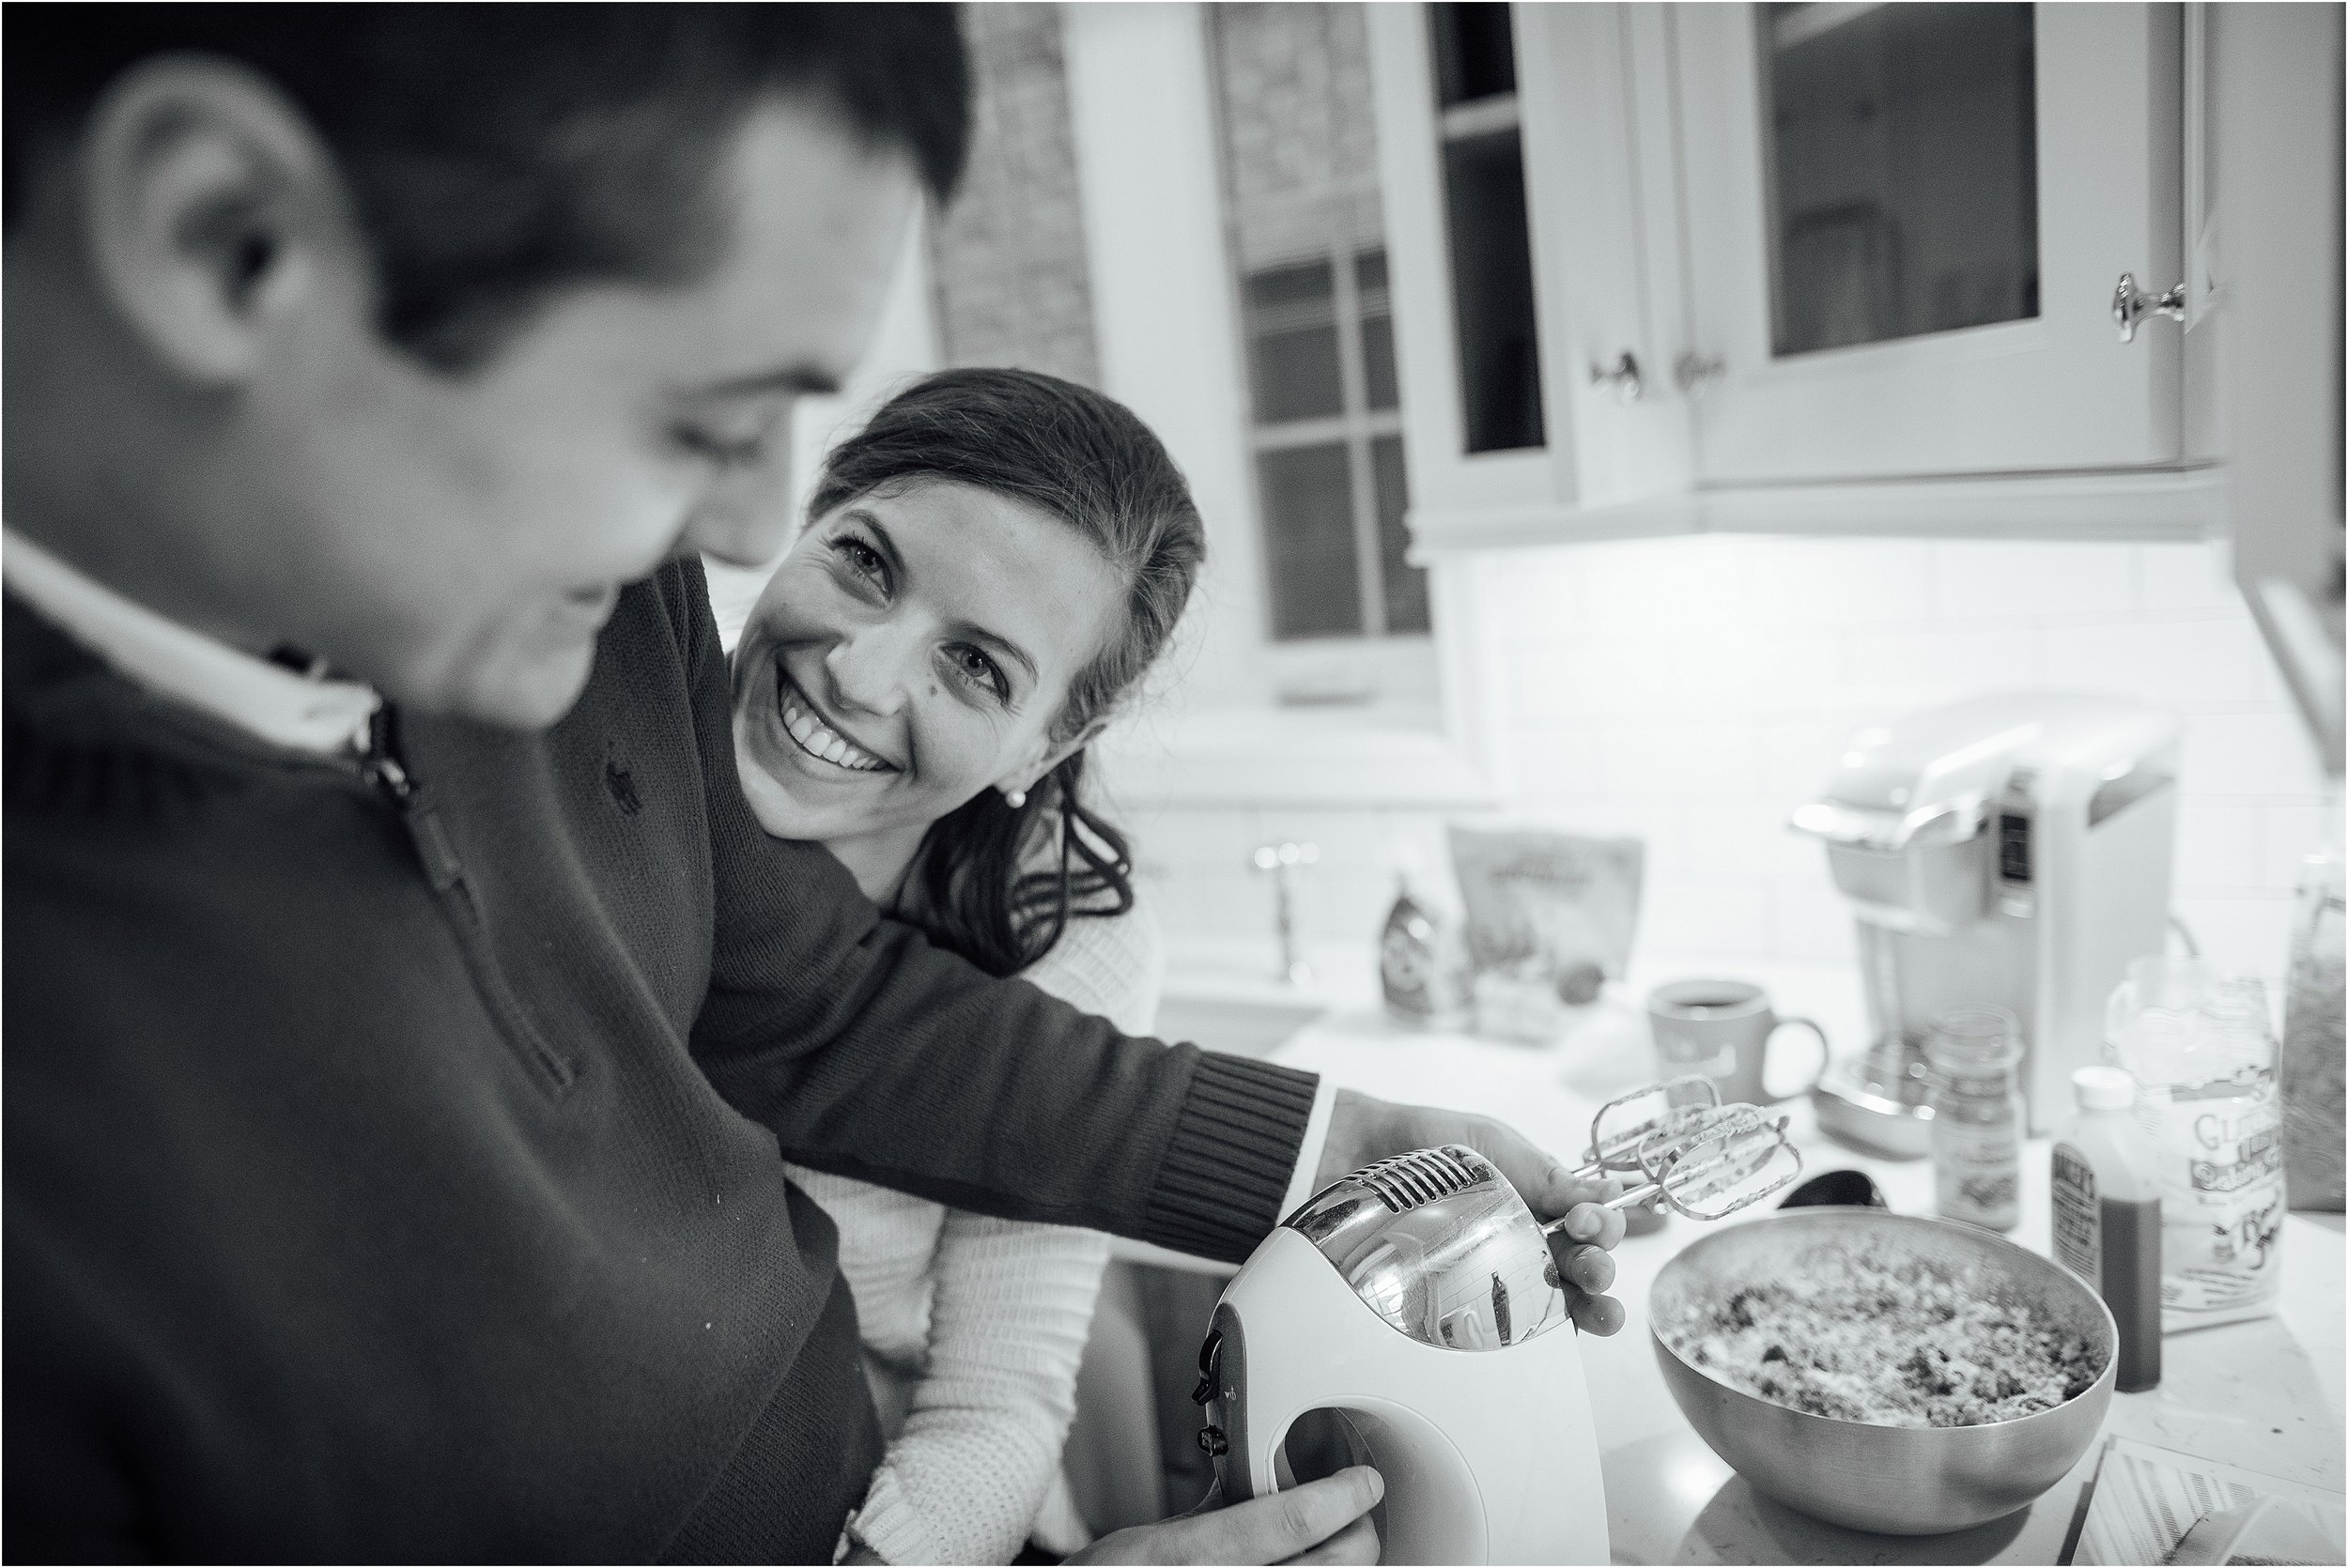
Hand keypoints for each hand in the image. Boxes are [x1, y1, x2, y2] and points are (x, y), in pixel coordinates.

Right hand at [1065, 1468, 1381, 1564]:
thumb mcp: (1148, 1543)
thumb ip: (1210, 1522)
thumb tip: (1264, 1494)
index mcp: (1193, 1559)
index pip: (1292, 1521)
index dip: (1342, 1497)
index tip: (1361, 1482)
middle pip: (1335, 1566)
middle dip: (1359, 1534)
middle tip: (1358, 1516)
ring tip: (1338, 1551)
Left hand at [1315, 1089, 1627, 1334]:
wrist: (1358, 1154)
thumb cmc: (1428, 1144)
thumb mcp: (1495, 1145)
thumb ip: (1549, 1174)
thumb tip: (1613, 1192)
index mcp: (1542, 1198)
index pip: (1591, 1221)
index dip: (1602, 1225)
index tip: (1585, 1221)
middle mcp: (1528, 1237)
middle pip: (1581, 1264)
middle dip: (1600, 1270)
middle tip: (1592, 1269)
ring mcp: (1500, 1268)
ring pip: (1558, 1297)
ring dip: (1590, 1308)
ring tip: (1601, 1314)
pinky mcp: (1467, 1296)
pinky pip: (1512, 1321)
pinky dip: (1543, 1329)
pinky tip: (1560, 1332)